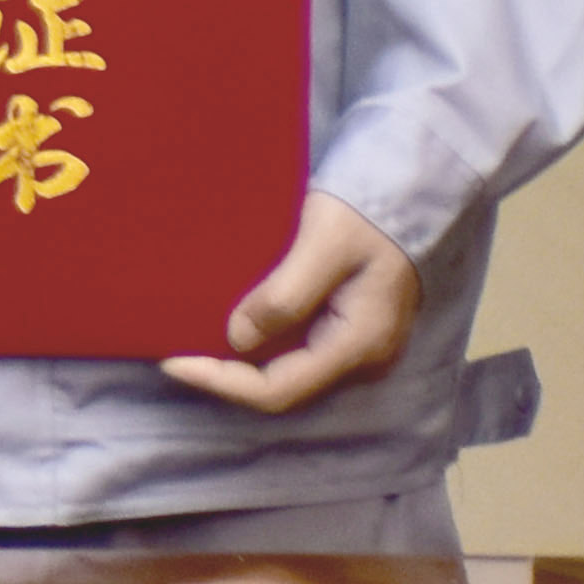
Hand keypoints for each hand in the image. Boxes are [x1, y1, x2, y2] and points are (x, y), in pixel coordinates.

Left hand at [157, 191, 422, 412]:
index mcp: (357, 346)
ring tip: (195, 341)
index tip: (172, 361)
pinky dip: (262, 347)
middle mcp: (361, 360)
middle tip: (177, 352)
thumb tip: (237, 339)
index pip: (279, 390)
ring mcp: (359, 349)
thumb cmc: (368, 212)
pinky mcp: (351, 331)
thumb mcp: (324, 242)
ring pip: (289, 374)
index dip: (221, 382)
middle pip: (283, 389)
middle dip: (228, 377)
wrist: (410, 192)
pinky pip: (299, 353)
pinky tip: (233, 326)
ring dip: (242, 364)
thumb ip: (284, 295)